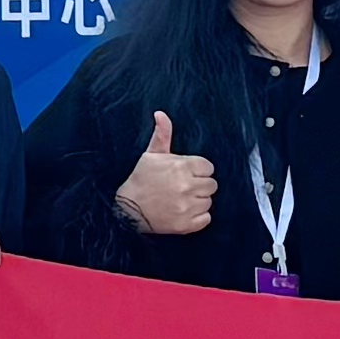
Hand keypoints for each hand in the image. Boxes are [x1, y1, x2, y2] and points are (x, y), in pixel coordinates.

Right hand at [116, 110, 219, 238]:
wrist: (128, 209)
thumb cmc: (141, 180)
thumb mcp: (151, 154)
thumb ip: (162, 134)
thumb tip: (161, 114)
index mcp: (181, 166)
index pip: (208, 167)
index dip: (198, 170)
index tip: (185, 174)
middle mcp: (186, 186)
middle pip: (211, 185)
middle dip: (199, 185)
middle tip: (182, 187)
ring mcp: (187, 206)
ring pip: (209, 201)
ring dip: (198, 201)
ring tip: (180, 199)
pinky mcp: (186, 225)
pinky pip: (206, 219)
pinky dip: (198, 217)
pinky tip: (184, 211)